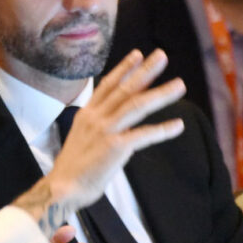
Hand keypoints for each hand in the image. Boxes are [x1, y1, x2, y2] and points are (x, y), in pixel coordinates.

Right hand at [47, 49, 186, 210]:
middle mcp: (96, 117)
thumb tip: (116, 120)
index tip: (138, 55)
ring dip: (160, 94)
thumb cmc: (73, 167)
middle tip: (162, 55)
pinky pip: (143, 134)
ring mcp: (106, 130)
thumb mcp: (82, 136)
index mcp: (87, 114)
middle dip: (145, 71)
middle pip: (125, 89)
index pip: (108, 85)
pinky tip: (178, 125)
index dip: (124, 69)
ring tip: (180, 85)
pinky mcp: (115, 146)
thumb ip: (98, 124)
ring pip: (137, 106)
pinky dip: (162, 130)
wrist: (63, 187)